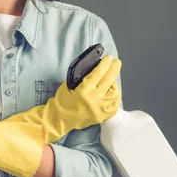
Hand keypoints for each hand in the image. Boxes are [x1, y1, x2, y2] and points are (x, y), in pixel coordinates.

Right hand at [3, 55, 121, 142]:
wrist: (60, 118)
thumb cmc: (63, 99)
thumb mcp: (69, 84)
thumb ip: (82, 77)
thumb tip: (94, 68)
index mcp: (84, 90)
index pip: (99, 73)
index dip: (105, 64)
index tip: (109, 57)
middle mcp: (94, 99)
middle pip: (109, 80)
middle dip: (114, 69)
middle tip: (116, 62)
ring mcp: (100, 109)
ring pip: (114, 92)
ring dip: (114, 83)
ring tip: (112, 78)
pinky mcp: (103, 116)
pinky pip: (115, 105)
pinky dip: (115, 96)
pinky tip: (113, 91)